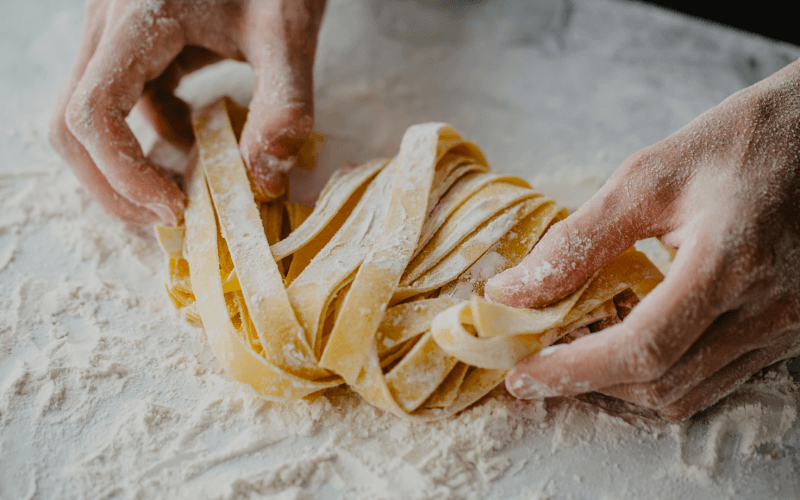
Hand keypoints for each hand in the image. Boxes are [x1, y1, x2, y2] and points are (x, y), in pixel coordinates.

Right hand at [49, 0, 325, 225]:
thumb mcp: (289, 32)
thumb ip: (284, 105)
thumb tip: (264, 181)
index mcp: (137, 17)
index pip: (93, 113)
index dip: (124, 175)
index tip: (177, 208)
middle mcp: (109, 24)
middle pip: (73, 124)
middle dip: (114, 184)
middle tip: (169, 217)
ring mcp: (116, 33)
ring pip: (90, 116)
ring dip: (130, 164)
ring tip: (188, 189)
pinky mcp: (133, 42)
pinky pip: (123, 101)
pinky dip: (153, 134)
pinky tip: (199, 140)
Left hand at [485, 59, 799, 421]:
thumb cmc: (738, 144)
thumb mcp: (647, 178)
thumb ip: (576, 241)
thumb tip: (510, 292)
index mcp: (731, 261)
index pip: (642, 347)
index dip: (573, 370)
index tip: (521, 376)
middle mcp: (768, 309)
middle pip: (661, 384)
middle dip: (587, 384)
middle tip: (535, 364)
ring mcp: (786, 328)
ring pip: (687, 394)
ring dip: (619, 387)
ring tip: (572, 356)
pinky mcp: (788, 333)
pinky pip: (713, 380)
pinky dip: (658, 376)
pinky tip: (622, 346)